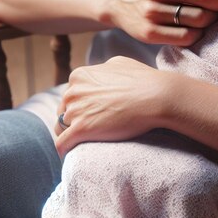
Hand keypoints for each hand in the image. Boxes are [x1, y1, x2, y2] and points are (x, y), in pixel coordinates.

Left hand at [54, 56, 170, 156]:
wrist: (157, 96)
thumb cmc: (143, 80)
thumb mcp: (119, 64)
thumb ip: (103, 69)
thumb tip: (100, 74)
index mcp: (80, 75)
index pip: (70, 95)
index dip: (78, 106)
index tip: (89, 114)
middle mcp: (73, 91)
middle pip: (63, 111)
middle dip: (73, 120)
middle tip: (88, 129)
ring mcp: (76, 110)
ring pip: (61, 128)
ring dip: (71, 135)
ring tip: (82, 142)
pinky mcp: (80, 129)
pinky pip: (62, 144)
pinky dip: (64, 150)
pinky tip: (70, 153)